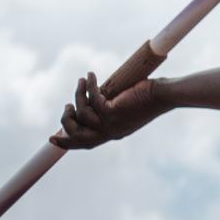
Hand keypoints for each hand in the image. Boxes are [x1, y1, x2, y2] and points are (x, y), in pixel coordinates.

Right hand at [49, 72, 167, 149]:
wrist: (166, 96)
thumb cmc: (153, 97)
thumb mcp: (130, 107)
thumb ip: (113, 108)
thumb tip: (97, 97)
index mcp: (114, 133)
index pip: (86, 144)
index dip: (68, 142)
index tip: (52, 138)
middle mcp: (111, 132)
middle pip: (77, 135)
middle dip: (66, 121)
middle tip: (67, 105)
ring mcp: (111, 123)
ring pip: (81, 114)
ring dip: (78, 95)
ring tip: (81, 81)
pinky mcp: (113, 111)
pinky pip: (92, 99)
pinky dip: (89, 86)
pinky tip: (91, 76)